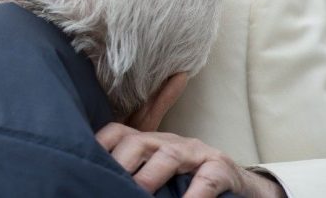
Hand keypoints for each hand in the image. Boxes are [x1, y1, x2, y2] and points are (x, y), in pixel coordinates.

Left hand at [95, 123, 285, 197]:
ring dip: (150, 176)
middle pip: (137, 142)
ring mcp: (195, 152)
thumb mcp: (159, 172)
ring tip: (140, 195)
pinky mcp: (220, 167)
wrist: (240, 186)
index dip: (99, 144)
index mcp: (149, 143)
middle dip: (121, 164)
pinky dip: (194, 194)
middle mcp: (168, 142)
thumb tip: (106, 184)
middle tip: (110, 187)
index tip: (84, 162)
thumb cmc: (190, 181)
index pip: (118, 133)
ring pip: (167, 154)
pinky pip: (206, 178)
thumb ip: (137, 169)